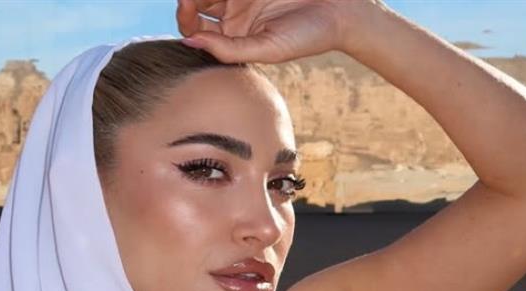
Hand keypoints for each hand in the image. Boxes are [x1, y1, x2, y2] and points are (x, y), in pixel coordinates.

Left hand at [175, 0, 385, 63]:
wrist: (341, 12)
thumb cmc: (307, 37)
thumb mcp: (267, 49)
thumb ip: (229, 50)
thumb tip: (190, 42)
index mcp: (232, 35)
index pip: (195, 27)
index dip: (184, 17)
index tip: (186, 5)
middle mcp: (234, 13)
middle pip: (197, 2)